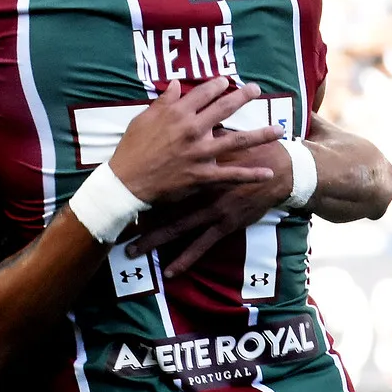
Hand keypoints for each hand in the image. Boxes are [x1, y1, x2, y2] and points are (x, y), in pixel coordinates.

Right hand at [109, 79, 282, 206]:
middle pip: (224, 108)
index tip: (227, 81)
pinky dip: (251, 175)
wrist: (126, 182)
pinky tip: (268, 173)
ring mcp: (200, 153)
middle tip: (256, 89)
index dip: (217, 85)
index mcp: (177, 114)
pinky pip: (231, 174)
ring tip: (279, 129)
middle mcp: (192, 129)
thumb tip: (178, 85)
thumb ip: (163, 102)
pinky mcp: (203, 175)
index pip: (203, 93)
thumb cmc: (132, 149)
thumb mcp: (142, 119)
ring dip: (260, 134)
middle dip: (243, 96)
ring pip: (237, 140)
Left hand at [124, 139, 291, 274]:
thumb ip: (194, 134)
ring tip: (132, 252)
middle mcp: (197, 190)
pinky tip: (171, 273)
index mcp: (193, 167)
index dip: (136, 187)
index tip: (113, 194)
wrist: (278, 169)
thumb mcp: (218, 138)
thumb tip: (174, 119)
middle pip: (160, 206)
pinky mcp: (224, 225)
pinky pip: (201, 246)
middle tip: (113, 226)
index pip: (158, 178)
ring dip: (153, 241)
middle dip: (136, 216)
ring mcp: (210, 211)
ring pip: (175, 229)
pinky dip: (185, 259)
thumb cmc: (246, 152)